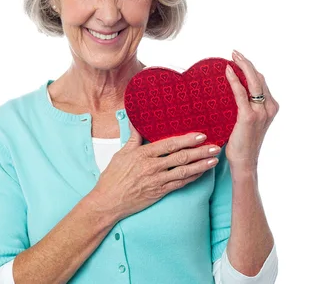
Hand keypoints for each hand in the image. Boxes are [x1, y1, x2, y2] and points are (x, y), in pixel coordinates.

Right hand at [88, 123, 219, 221]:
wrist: (108, 201)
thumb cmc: (113, 177)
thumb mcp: (121, 154)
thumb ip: (133, 138)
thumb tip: (135, 122)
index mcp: (143, 155)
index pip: (169, 145)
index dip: (186, 140)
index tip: (200, 135)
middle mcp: (152, 167)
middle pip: (181, 157)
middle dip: (200, 152)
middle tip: (215, 146)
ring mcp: (157, 181)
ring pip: (184, 171)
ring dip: (201, 165)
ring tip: (214, 159)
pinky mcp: (160, 192)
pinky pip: (180, 184)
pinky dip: (192, 178)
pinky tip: (202, 173)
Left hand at [224, 50, 279, 170]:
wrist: (244, 162)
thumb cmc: (242, 143)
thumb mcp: (248, 121)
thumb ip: (246, 106)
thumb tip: (234, 92)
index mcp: (271, 108)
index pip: (261, 82)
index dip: (251, 69)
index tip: (239, 59)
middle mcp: (269, 108)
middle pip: (259, 78)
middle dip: (247, 62)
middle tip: (235, 52)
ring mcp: (261, 112)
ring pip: (253, 82)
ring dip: (242, 66)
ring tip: (232, 57)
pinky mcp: (249, 117)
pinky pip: (241, 93)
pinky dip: (234, 80)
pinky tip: (227, 71)